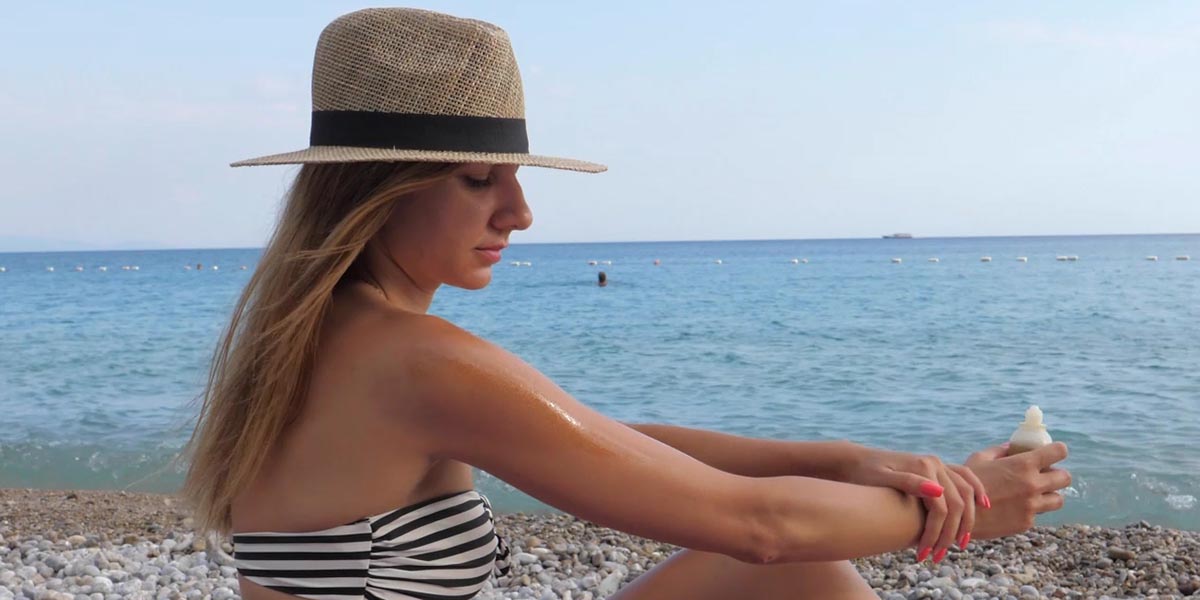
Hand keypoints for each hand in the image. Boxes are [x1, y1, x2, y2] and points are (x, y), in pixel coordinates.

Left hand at [838, 445, 987, 561]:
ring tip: (958, 545)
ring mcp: (939, 465)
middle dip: (949, 534)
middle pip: (956, 505)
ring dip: (966, 521)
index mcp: (924, 467)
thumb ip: (908, 483)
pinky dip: (977, 491)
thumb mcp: (880, 479)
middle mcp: (936, 464)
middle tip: (937, 557)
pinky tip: (983, 506)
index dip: (934, 534)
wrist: (857, 460)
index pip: (940, 508)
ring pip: (966, 494)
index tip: (923, 555)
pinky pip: (966, 478)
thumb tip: (937, 491)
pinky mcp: (939, 468)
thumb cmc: (865, 473)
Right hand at [966, 442, 1071, 539]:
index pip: (1059, 451)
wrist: (956, 515)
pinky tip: (1013, 508)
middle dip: (1057, 476)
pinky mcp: (1026, 523)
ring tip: (1034, 494)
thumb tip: (1012, 446)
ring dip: (1049, 495)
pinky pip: (1037, 515)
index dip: (1058, 450)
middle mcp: (1032, 485)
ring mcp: (1031, 506)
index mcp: (1023, 464)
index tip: (1054, 453)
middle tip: (1045, 476)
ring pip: (1058, 500)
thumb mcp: (979, 459)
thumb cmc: (964, 483)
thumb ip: (1000, 451)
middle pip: (1065, 478)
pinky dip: (1029, 511)